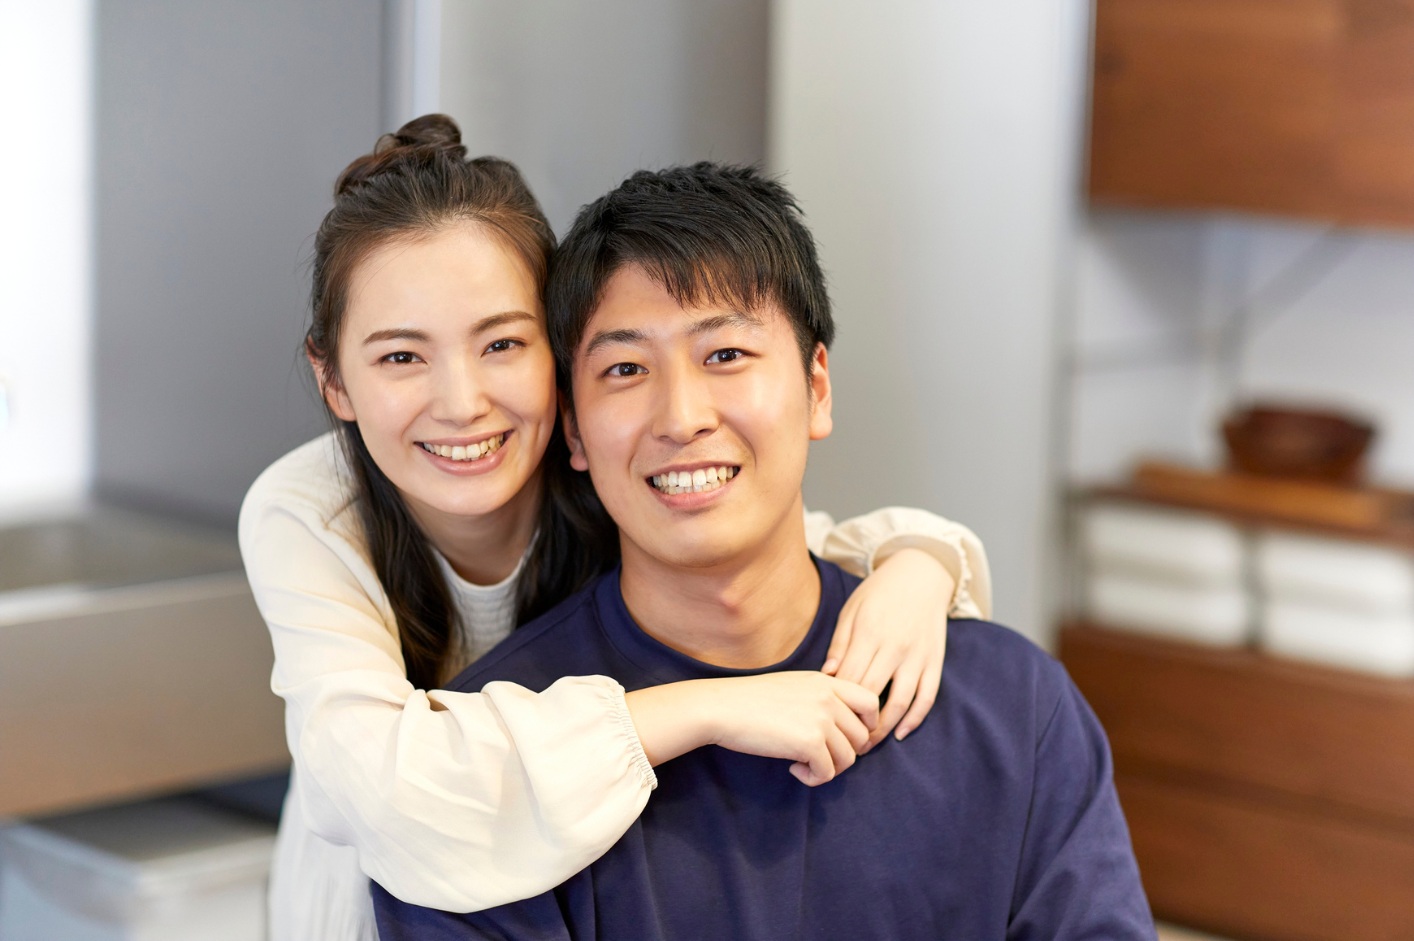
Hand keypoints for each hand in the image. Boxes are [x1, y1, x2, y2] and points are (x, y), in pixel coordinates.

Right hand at [625, 673, 878, 786]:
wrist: (721, 707)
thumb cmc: (749, 700)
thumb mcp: (792, 687)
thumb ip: (819, 699)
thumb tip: (840, 729)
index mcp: (826, 682)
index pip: (871, 702)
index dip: (868, 725)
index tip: (848, 739)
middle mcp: (829, 698)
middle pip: (861, 736)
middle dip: (845, 753)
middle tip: (819, 758)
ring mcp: (821, 719)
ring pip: (848, 758)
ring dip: (828, 768)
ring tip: (803, 764)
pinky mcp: (810, 742)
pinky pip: (827, 773)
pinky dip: (813, 778)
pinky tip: (794, 769)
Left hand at [822, 548, 951, 748]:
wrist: (921, 574)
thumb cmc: (879, 592)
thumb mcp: (851, 610)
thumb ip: (840, 644)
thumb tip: (827, 677)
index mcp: (870, 633)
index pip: (850, 679)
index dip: (838, 704)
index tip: (826, 720)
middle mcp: (896, 647)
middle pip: (872, 695)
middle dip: (856, 722)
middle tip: (842, 741)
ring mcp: (919, 656)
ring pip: (901, 702)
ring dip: (884, 729)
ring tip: (868, 744)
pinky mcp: (935, 661)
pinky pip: (927, 696)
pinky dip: (915, 719)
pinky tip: (900, 733)